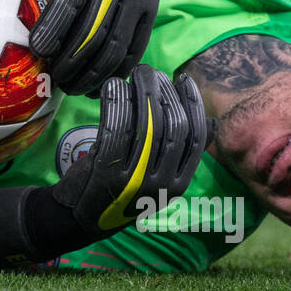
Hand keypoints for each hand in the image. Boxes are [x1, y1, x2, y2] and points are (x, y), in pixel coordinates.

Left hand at [52, 65, 208, 236]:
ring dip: (140, 92)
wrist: (77, 219)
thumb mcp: (156, 176)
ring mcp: (135, 182)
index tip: (183, 79)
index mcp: (178, 184)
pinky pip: (117, 130)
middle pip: (171, 127)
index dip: (192, 105)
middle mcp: (161, 185)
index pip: (195, 138)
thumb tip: (213, 122)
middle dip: (163, 92)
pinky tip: (112, 87)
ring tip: (133, 74)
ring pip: (146, 126)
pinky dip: (116, 104)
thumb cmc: (119, 189)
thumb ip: (180, 152)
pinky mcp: (108, 175)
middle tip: (150, 72)